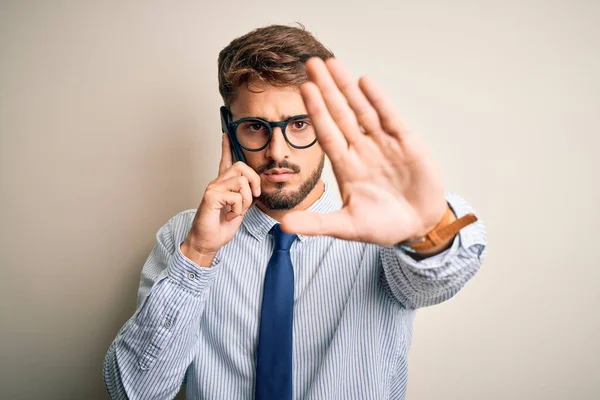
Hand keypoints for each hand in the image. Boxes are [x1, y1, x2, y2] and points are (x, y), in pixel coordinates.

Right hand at [181, 133, 260, 264]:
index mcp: (223, 185)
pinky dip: (238, 209)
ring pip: (242, 182)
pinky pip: (236, 196)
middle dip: (254, 181)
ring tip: (236, 210)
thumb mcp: (239, 209)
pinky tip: (229, 215)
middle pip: (241, 166)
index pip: (225, 161)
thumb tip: (255, 188)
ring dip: (246, 200)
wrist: (207, 242)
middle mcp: (217, 183)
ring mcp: (213, 188)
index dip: (226, 147)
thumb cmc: (220, 227)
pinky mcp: (211, 196)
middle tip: (254, 196)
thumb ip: (245, 196)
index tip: (226, 133)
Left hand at [281, 58, 447, 245]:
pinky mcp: (406, 143)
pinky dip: (378, 100)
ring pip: (362, 110)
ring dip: (348, 88)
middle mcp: (361, 150)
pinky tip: (365, 82)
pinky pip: (390, 117)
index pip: (327, 132)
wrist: (419, 226)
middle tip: (311, 64)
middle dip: (326, 89)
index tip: (303, 89)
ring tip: (333, 64)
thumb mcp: (347, 226)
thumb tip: (283, 226)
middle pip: (340, 114)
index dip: (316, 111)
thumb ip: (316, 224)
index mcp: (346, 166)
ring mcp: (383, 144)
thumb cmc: (383, 226)